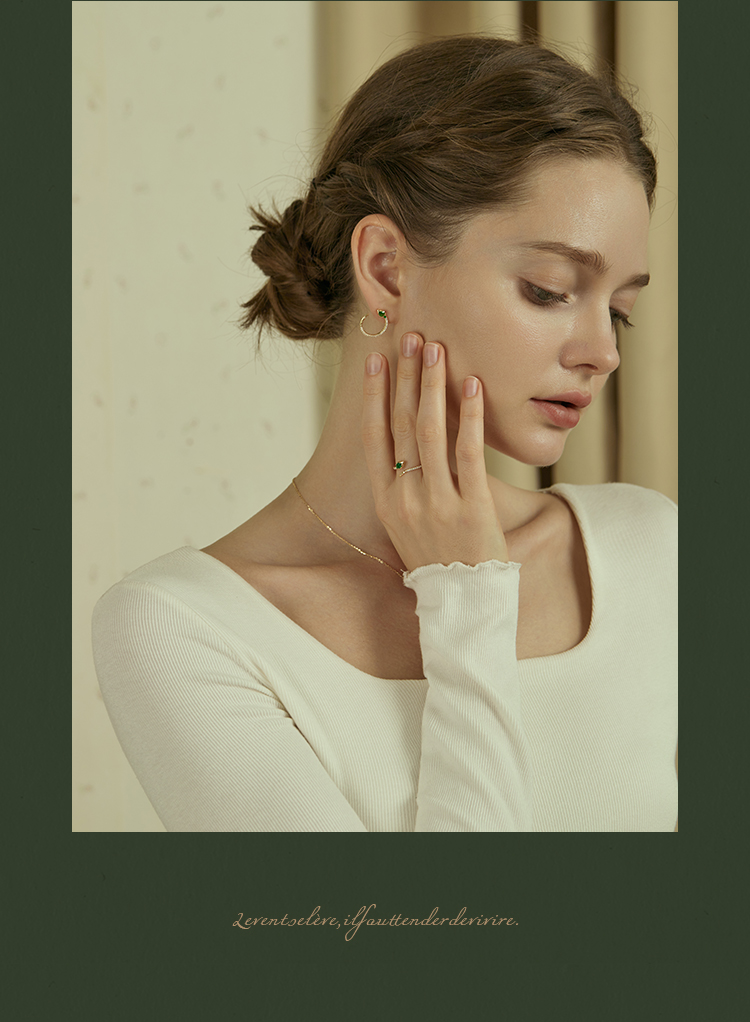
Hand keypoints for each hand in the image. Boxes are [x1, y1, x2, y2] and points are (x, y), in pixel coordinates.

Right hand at [362, 332, 508, 572]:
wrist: (462, 602)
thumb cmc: (437, 558)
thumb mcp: (406, 524)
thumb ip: (404, 484)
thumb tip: (409, 439)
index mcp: (386, 501)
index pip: (374, 437)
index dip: (374, 396)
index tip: (376, 360)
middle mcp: (406, 498)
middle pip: (403, 425)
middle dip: (408, 377)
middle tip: (413, 337)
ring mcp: (437, 503)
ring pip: (431, 432)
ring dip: (434, 386)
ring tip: (437, 350)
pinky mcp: (472, 507)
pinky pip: (469, 454)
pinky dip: (471, 417)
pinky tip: (473, 387)